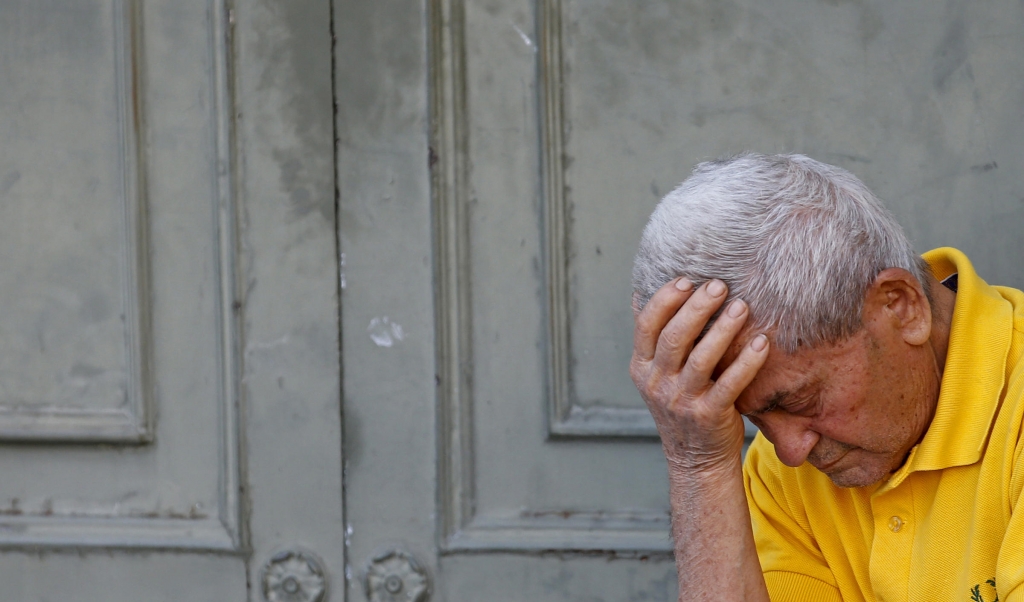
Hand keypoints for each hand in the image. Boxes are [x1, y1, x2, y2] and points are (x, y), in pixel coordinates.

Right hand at [630, 278, 769, 471]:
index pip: (646, 326)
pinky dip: (747, 362)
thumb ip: (659, 341)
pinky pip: (730, 384)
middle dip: (696, 307)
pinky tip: (762, 342)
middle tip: (719, 286)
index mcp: (641, 368)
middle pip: (674, 338)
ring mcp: (681, 402)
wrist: (695, 459)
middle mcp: (657, 384)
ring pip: (701, 359)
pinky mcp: (709, 417)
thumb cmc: (682, 403)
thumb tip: (649, 291)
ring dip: (723, 329)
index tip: (686, 280)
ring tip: (742, 306)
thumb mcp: (659, 374)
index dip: (664, 300)